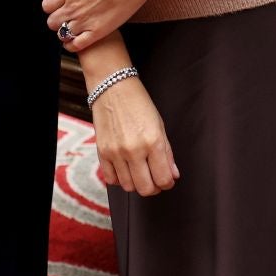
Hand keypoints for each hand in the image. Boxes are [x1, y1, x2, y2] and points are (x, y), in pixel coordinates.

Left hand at [43, 0, 155, 52]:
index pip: (46, 6)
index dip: (52, 9)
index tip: (58, 9)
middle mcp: (72, 7)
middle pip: (52, 22)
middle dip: (57, 22)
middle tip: (66, 21)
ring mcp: (83, 20)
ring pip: (61, 35)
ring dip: (66, 34)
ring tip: (72, 32)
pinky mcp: (96, 32)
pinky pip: (76, 45)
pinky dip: (72, 46)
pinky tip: (75, 43)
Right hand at [89, 74, 176, 195]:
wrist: (113, 87)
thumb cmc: (139, 103)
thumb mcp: (160, 125)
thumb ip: (167, 153)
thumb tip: (173, 175)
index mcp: (152, 142)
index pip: (163, 179)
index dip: (168, 183)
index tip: (167, 180)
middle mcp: (134, 150)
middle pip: (145, 188)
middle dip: (153, 188)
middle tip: (155, 180)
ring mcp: (116, 152)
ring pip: (128, 186)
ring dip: (136, 184)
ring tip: (140, 173)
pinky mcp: (102, 152)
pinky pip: (111, 179)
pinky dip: (119, 178)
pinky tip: (124, 169)